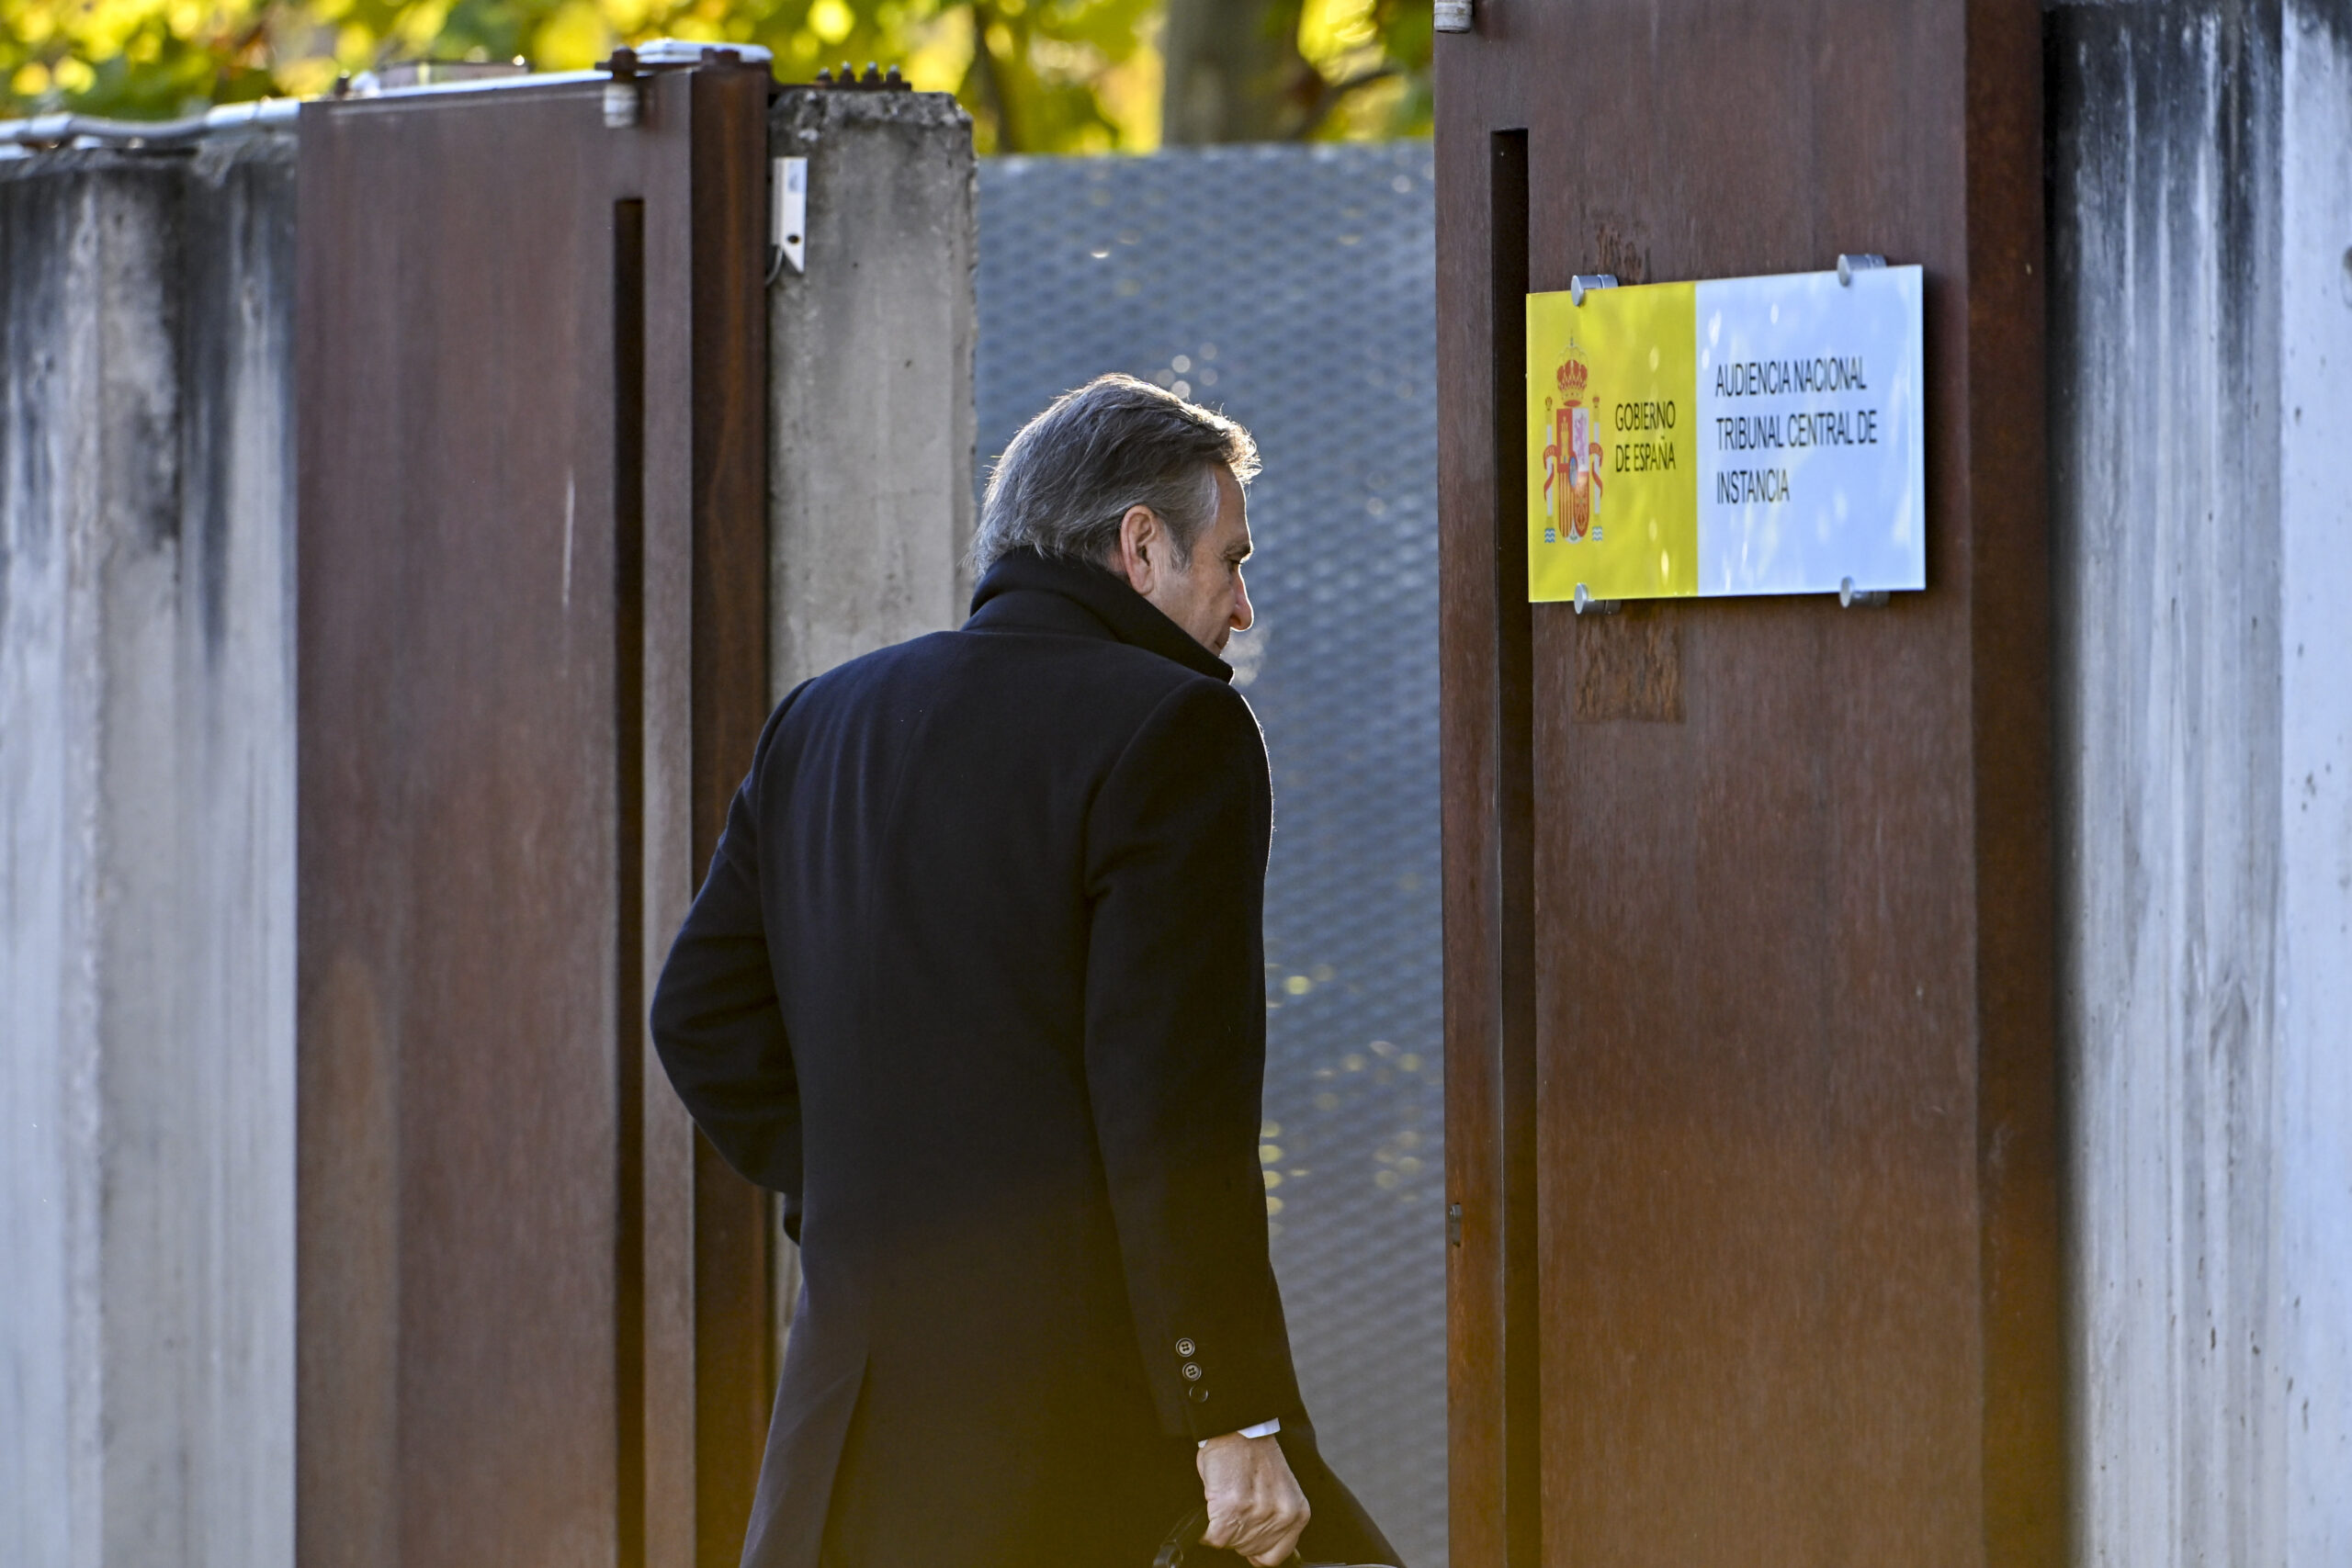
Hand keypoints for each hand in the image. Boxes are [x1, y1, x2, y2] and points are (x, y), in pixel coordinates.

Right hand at [1195, 1430, 1309, 1565]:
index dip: (1257, 1549)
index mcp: (1297, 1513)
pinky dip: (1206, 1527)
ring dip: (1222, 1527)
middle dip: (1237, 1534)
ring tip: (1225, 1499)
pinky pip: (1211, 1536)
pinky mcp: (1231, 1509)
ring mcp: (1257, 1513)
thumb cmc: (1254, 1454)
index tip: (1246, 1537)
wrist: (1238, 1428)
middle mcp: (1281, 1516)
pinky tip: (1212, 1504)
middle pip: (1249, 1550)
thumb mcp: (1279, 1489)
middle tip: (1234, 1507)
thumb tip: (1260, 1547)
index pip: (1276, 1556)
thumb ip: (1275, 1519)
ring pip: (1230, 1543)